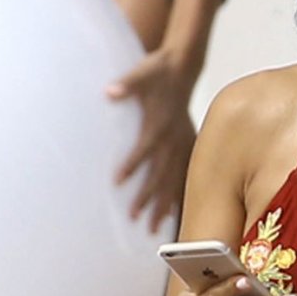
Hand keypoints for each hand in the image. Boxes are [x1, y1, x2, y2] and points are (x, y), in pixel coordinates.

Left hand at [107, 48, 198, 231]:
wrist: (182, 69)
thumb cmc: (158, 72)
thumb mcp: (141, 73)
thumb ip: (127, 84)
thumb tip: (110, 91)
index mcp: (159, 125)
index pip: (144, 149)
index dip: (131, 165)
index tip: (118, 183)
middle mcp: (172, 139)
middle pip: (160, 173)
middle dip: (148, 197)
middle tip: (135, 218)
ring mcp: (181, 145)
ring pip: (174, 180)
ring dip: (164, 204)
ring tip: (154, 227)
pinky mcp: (186, 146)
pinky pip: (184, 176)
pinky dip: (179, 195)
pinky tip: (172, 214)